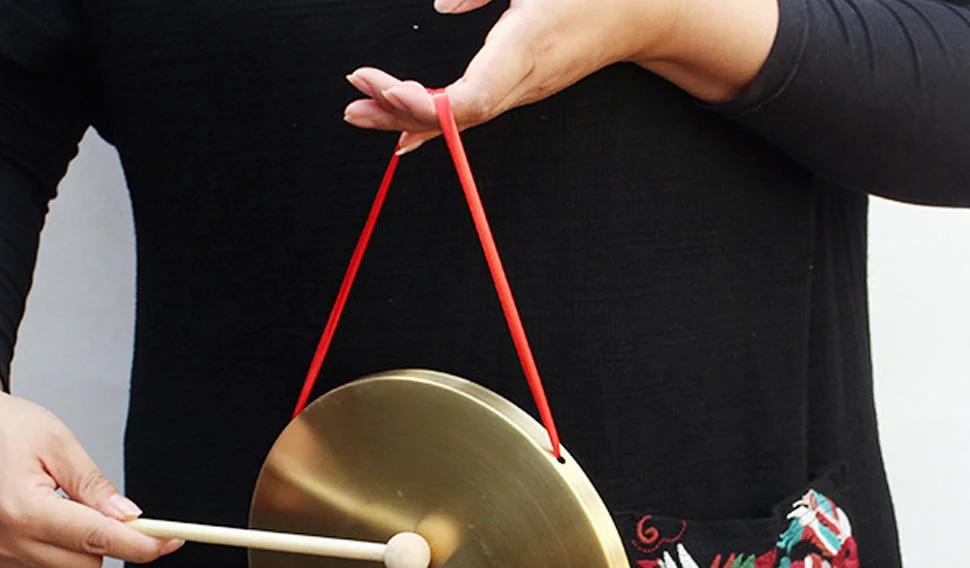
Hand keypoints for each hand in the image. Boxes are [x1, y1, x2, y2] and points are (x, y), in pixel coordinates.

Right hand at [0, 365, 179, 567]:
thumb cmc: (2, 428)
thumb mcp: (58, 443)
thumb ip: (96, 486)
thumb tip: (130, 518)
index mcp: (22, 509)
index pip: (98, 540)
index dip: (142, 544)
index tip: (170, 541)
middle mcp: (4, 541)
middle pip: (89, 564)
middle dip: (107, 538)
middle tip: (99, 503)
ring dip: (79, 543)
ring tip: (56, 501)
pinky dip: (57, 547)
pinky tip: (40, 516)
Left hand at [343, 0, 776, 151]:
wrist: (644, 10)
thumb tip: (441, 3)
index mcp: (529, 48)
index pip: (472, 99)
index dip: (423, 105)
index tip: (379, 86)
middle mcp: (525, 81)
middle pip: (455, 115)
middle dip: (398, 112)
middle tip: (351, 108)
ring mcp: (524, 90)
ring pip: (460, 118)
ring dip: (407, 116)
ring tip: (360, 113)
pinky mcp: (522, 88)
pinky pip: (473, 112)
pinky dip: (434, 120)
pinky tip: (401, 128)